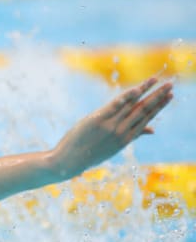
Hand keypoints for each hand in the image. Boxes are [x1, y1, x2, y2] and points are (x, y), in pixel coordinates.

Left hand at [50, 77, 172, 176]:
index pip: (147, 118)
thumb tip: (153, 130)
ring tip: (158, 80)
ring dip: (146, 91)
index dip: (159, 106)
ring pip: (132, 105)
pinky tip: (137, 88)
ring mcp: (111, 126)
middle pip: (143, 110)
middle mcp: (122, 131)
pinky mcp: (98, 120)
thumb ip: (132, 135)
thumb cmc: (90, 153)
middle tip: (171, 84)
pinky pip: (115, 105)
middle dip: (158, 96)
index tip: (170, 96)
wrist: (70, 160)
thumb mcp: (113, 147)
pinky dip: (126, 96)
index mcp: (126, 138)